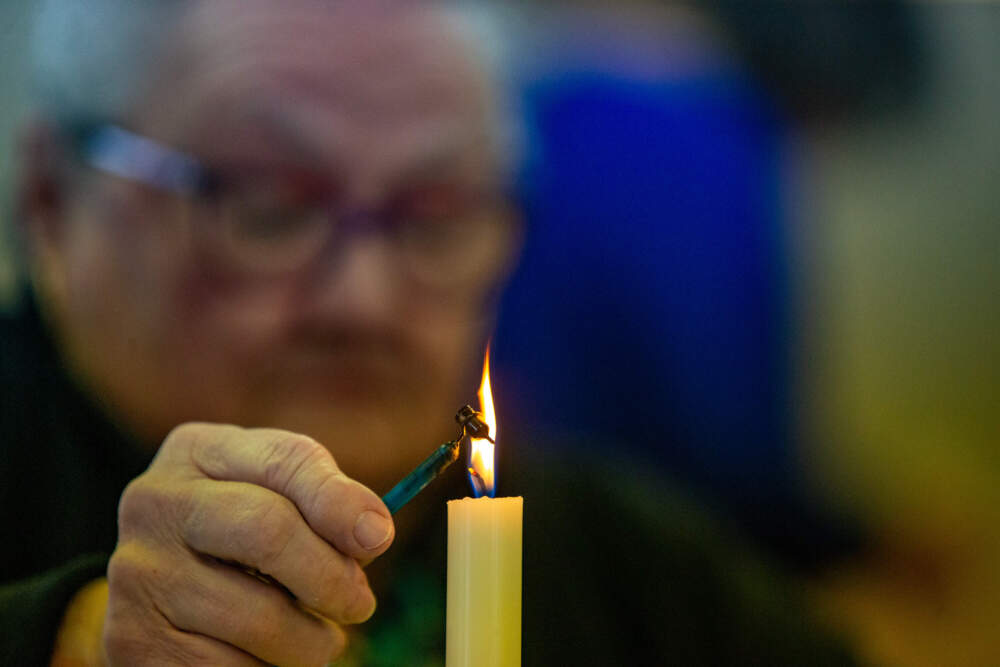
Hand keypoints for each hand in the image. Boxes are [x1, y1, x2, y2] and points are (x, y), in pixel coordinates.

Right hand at [103, 423, 394, 665]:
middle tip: (358, 604)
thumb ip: (326, 496)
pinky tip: (266, 656)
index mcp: (197, 450)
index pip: (285, 463)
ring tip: (315, 637)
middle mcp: (154, 503)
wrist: (162, 586)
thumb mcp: (279, 491)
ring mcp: (136, 574)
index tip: (378, 540)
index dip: (339, 504)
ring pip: (258, 618)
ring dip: (310, 641)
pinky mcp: (134, 642)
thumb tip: (374, 532)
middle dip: (331, 577)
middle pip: (268, 532)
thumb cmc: (243, 527)